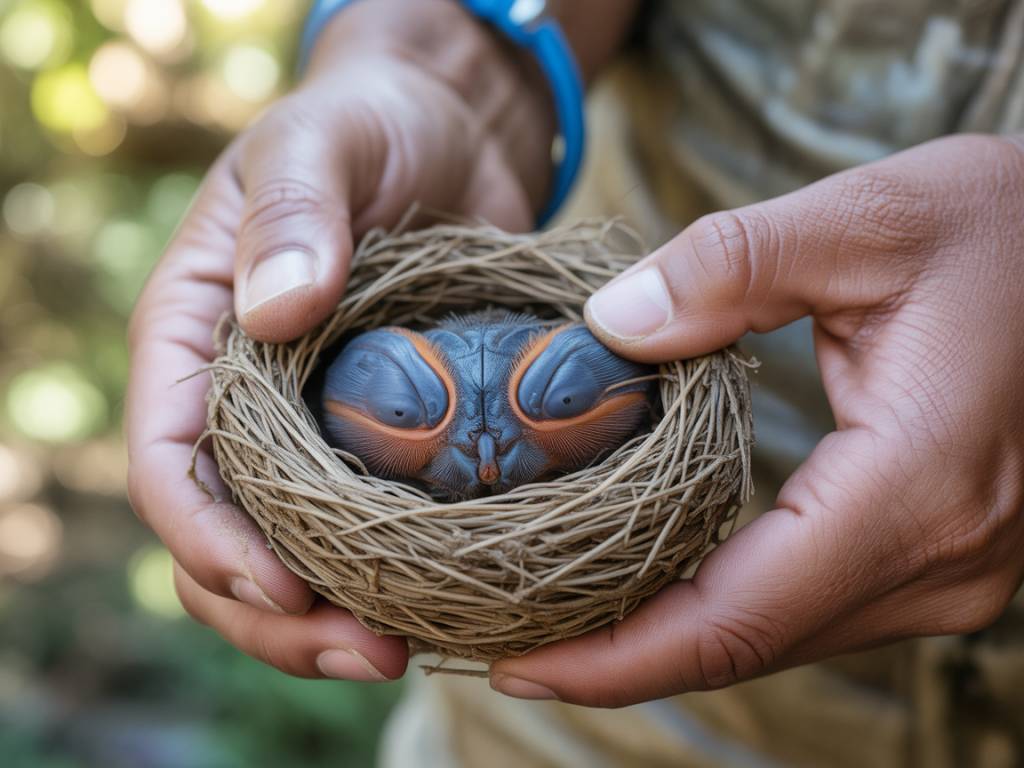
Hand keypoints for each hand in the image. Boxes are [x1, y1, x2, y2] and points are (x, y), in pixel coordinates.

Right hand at [125, 0, 551, 679]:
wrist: (447, 130)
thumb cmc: (369, 123)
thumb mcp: (321, 142)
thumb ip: (296, 214)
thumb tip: (277, 311)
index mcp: (195, 336)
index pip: (171, 460)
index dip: (209, 539)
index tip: (282, 586)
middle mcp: (244, 396)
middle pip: (222, 536)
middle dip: (275, 612)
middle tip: (366, 651)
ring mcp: (313, 424)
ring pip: (291, 551)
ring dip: (330, 620)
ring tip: (399, 651)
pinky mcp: (383, 434)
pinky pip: (369, 524)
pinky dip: (391, 575)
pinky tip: (443, 604)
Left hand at [489, 134, 1023, 705]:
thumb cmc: (996, 227)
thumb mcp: (863, 217)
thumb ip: (728, 267)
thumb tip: (606, 328)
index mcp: (917, 485)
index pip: (737, 615)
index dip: (618, 656)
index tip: (518, 662)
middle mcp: (942, 558)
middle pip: (744, 645)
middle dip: (618, 657)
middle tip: (505, 637)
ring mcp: (947, 570)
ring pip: (772, 636)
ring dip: (660, 639)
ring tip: (553, 617)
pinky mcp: (934, 554)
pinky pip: (802, 607)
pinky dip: (714, 608)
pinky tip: (647, 585)